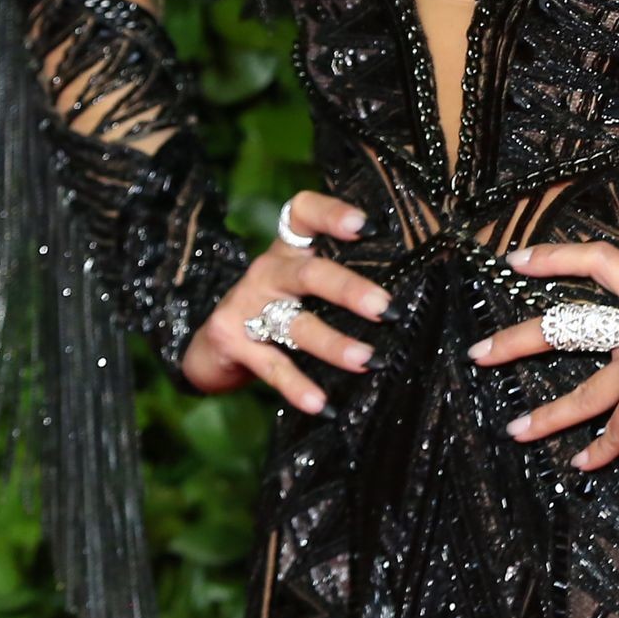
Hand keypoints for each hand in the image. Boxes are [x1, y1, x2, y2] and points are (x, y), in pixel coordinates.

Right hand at [179, 191, 396, 414]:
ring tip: (367, 360)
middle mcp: (267, 269)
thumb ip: (335, 275)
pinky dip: (298, 386)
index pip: (304, 213)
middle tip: (386, 308)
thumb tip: (406, 291)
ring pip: (296, 323)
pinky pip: (272, 366)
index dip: (333, 213)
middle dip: (349, 290)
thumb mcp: (298, 281)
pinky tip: (321, 404)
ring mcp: (246, 303)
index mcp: (288, 249)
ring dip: (334, 343)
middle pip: (310, 272)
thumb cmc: (275, 306)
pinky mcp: (232, 339)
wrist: (213, 343)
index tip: (367, 226)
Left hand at [467, 237, 618, 471]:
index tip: (516, 261)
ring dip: (544, 416)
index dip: (556, 256)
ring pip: (581, 390)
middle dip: (515, 339)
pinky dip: (597, 451)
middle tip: (480, 352)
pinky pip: (612, 431)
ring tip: (516, 430)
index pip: (602, 261)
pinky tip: (581, 463)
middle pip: (567, 324)